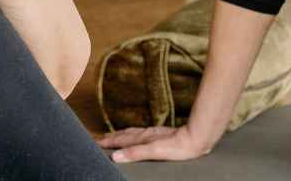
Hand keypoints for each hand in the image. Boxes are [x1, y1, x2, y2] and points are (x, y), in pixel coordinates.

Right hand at [97, 125, 215, 163]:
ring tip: (113, 136)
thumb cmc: (178, 147)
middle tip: (98, 138)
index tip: (94, 142)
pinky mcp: (160, 135)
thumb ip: (135, 153)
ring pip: (131, 133)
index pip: (120, 140)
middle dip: (110, 137)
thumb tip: (116, 156)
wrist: (196, 138)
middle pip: (123, 135)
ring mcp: (153, 133)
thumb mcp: (154, 152)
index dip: (107, 142)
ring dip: (120, 135)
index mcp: (142, 139)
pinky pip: (140, 134)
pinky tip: (137, 136)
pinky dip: (132, 135)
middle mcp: (145, 134)